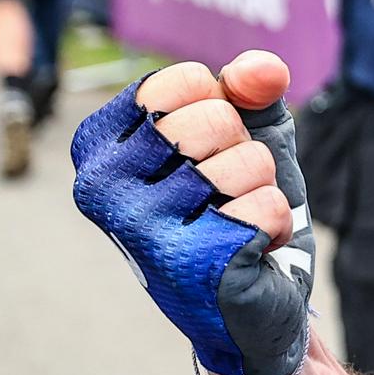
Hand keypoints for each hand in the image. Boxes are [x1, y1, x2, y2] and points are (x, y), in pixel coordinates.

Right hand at [71, 51, 316, 374]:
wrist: (250, 303)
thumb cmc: (236, 207)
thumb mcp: (244, 135)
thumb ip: (250, 90)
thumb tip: (262, 72)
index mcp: (99, 145)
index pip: (183, 81)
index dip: (222, 107)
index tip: (210, 149)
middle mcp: (101, 187)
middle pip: (214, 119)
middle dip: (243, 151)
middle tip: (227, 193)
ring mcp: (138, 229)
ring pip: (245, 163)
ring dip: (260, 190)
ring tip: (235, 221)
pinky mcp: (187, 267)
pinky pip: (265, 208)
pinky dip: (274, 226)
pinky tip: (248, 252)